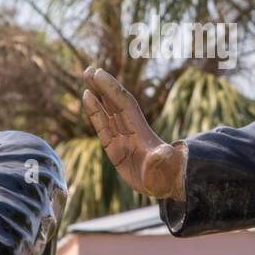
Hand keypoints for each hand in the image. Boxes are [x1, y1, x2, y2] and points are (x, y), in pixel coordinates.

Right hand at [81, 67, 185, 200]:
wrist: (166, 185)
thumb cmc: (167, 175)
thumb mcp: (166, 167)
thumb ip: (161, 160)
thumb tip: (163, 153)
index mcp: (140, 131)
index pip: (124, 104)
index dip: (112, 89)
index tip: (100, 74)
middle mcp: (130, 130)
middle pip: (114, 103)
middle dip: (103, 86)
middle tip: (89, 69)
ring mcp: (122, 138)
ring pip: (107, 111)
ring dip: (97, 95)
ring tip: (86, 77)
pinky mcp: (114, 149)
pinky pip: (101, 127)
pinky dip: (94, 113)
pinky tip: (87, 98)